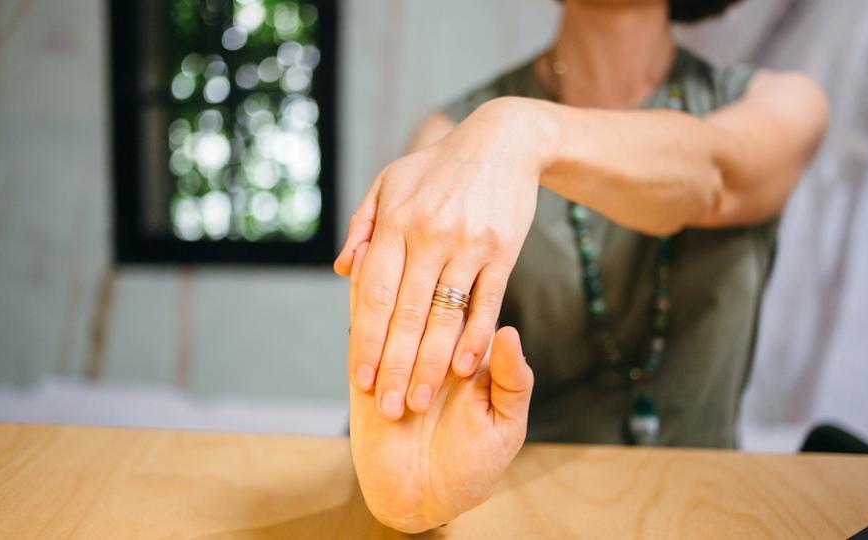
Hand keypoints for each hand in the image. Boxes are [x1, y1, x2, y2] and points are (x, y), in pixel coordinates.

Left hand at [336, 97, 549, 419]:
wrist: (502, 141)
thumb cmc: (437, 167)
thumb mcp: (390, 183)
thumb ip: (364, 227)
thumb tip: (342, 271)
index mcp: (397, 221)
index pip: (376, 293)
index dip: (366, 339)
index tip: (360, 378)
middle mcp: (430, 234)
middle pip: (408, 313)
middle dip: (396, 365)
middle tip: (388, 408)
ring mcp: (469, 243)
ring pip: (446, 314)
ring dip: (432, 364)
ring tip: (421, 401)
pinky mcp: (504, 250)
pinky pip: (488, 301)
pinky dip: (475, 336)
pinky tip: (465, 369)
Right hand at [348, 244, 533, 532]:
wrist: (426, 501)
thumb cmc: (474, 463)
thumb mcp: (506, 424)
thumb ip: (510, 380)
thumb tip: (506, 330)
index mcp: (466, 353)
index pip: (468, 304)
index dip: (469, 274)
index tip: (476, 234)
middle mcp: (430, 345)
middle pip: (426, 295)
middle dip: (425, 269)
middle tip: (433, 228)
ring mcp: (394, 353)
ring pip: (389, 301)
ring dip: (389, 276)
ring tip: (387, 238)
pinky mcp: (363, 368)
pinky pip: (360, 324)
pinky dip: (361, 297)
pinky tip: (358, 267)